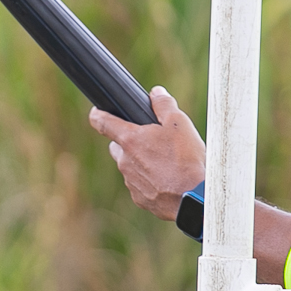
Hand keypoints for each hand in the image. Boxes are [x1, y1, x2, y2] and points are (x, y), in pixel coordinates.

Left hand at [89, 86, 206, 219]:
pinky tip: (169, 180)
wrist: (193, 198)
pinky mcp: (139, 198)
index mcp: (130, 140)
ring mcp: (130, 182)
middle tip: (152, 141)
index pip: (102, 122)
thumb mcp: (179, 124)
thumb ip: (164, 105)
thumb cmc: (186, 159)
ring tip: (167, 163)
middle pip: (118, 146)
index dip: (97, 114)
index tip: (96, 112)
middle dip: (130, 141)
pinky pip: (140, 185)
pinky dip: (150, 180)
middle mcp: (125, 161)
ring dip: (142, 162)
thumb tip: (156, 92)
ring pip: (130, 166)